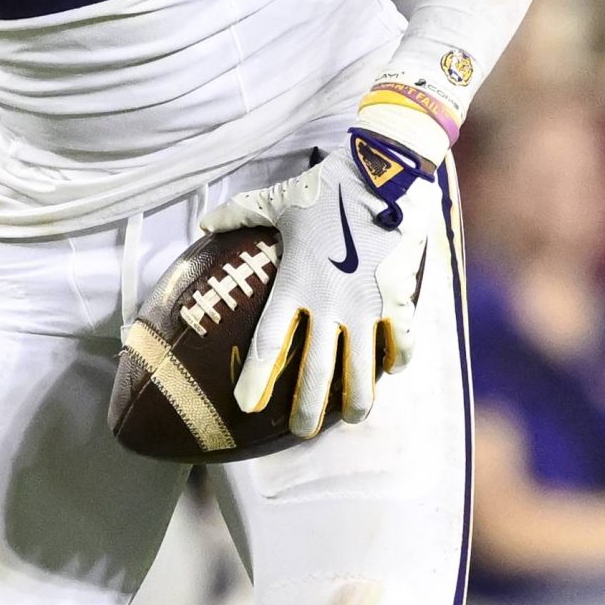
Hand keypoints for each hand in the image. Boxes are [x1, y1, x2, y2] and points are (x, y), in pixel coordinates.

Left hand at [197, 129, 441, 437]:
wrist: (385, 173)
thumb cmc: (327, 186)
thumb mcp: (278, 199)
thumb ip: (240, 214)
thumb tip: (204, 222)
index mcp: (296, 283)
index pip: (270, 341)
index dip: (257, 376)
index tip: (245, 404)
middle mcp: (331, 304)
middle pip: (317, 371)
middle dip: (309, 408)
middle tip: (301, 431)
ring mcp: (369, 306)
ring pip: (364, 370)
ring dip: (358, 399)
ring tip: (353, 418)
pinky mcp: (399, 299)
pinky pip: (401, 342)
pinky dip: (397, 360)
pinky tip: (392, 372)